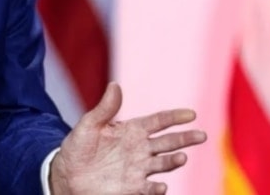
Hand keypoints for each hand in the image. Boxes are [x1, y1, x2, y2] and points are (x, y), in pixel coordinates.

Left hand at [50, 82, 206, 194]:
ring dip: (173, 161)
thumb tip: (115, 84)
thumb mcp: (89, 124)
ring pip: (163, 163)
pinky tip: (161, 186)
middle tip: (201, 135)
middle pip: (168, 142)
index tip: (191, 114)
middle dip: (185, 138)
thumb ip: (105, 108)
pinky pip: (149, 187)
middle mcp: (140, 148)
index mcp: (132, 130)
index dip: (174, 117)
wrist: (68, 174)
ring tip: (181, 158)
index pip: (158, 121)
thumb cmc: (78, 147)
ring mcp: (139, 168)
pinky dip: (157, 188)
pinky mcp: (134, 187)